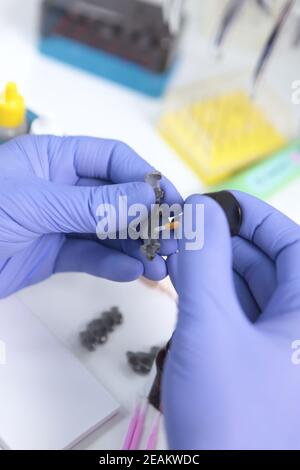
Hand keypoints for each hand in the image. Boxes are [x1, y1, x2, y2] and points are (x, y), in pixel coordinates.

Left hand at [0, 135, 181, 297]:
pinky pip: (92, 256)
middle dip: (147, 218)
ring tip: (161, 263)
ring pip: (109, 230)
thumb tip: (146, 200)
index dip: (145, 177)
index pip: (112, 159)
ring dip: (136, 246)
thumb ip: (92, 204)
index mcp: (55, 158)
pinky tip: (133, 272)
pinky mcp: (54, 254)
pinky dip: (113, 264)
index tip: (171, 201)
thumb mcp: (35, 204)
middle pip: (117, 197)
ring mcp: (59, 222)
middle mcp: (62, 187)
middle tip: (174, 240)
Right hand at [164, 191, 299, 449]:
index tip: (214, 203)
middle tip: (183, 229)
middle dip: (225, 242)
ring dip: (213, 269)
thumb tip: (197, 207)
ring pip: (249, 292)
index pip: (292, 243)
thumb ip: (204, 262)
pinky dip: (211, 298)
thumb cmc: (232, 412)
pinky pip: (236, 318)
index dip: (255, 217)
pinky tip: (184, 286)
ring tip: (177, 253)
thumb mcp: (212, 329)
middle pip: (268, 265)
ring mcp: (277, 349)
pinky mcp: (253, 367)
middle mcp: (298, 327)